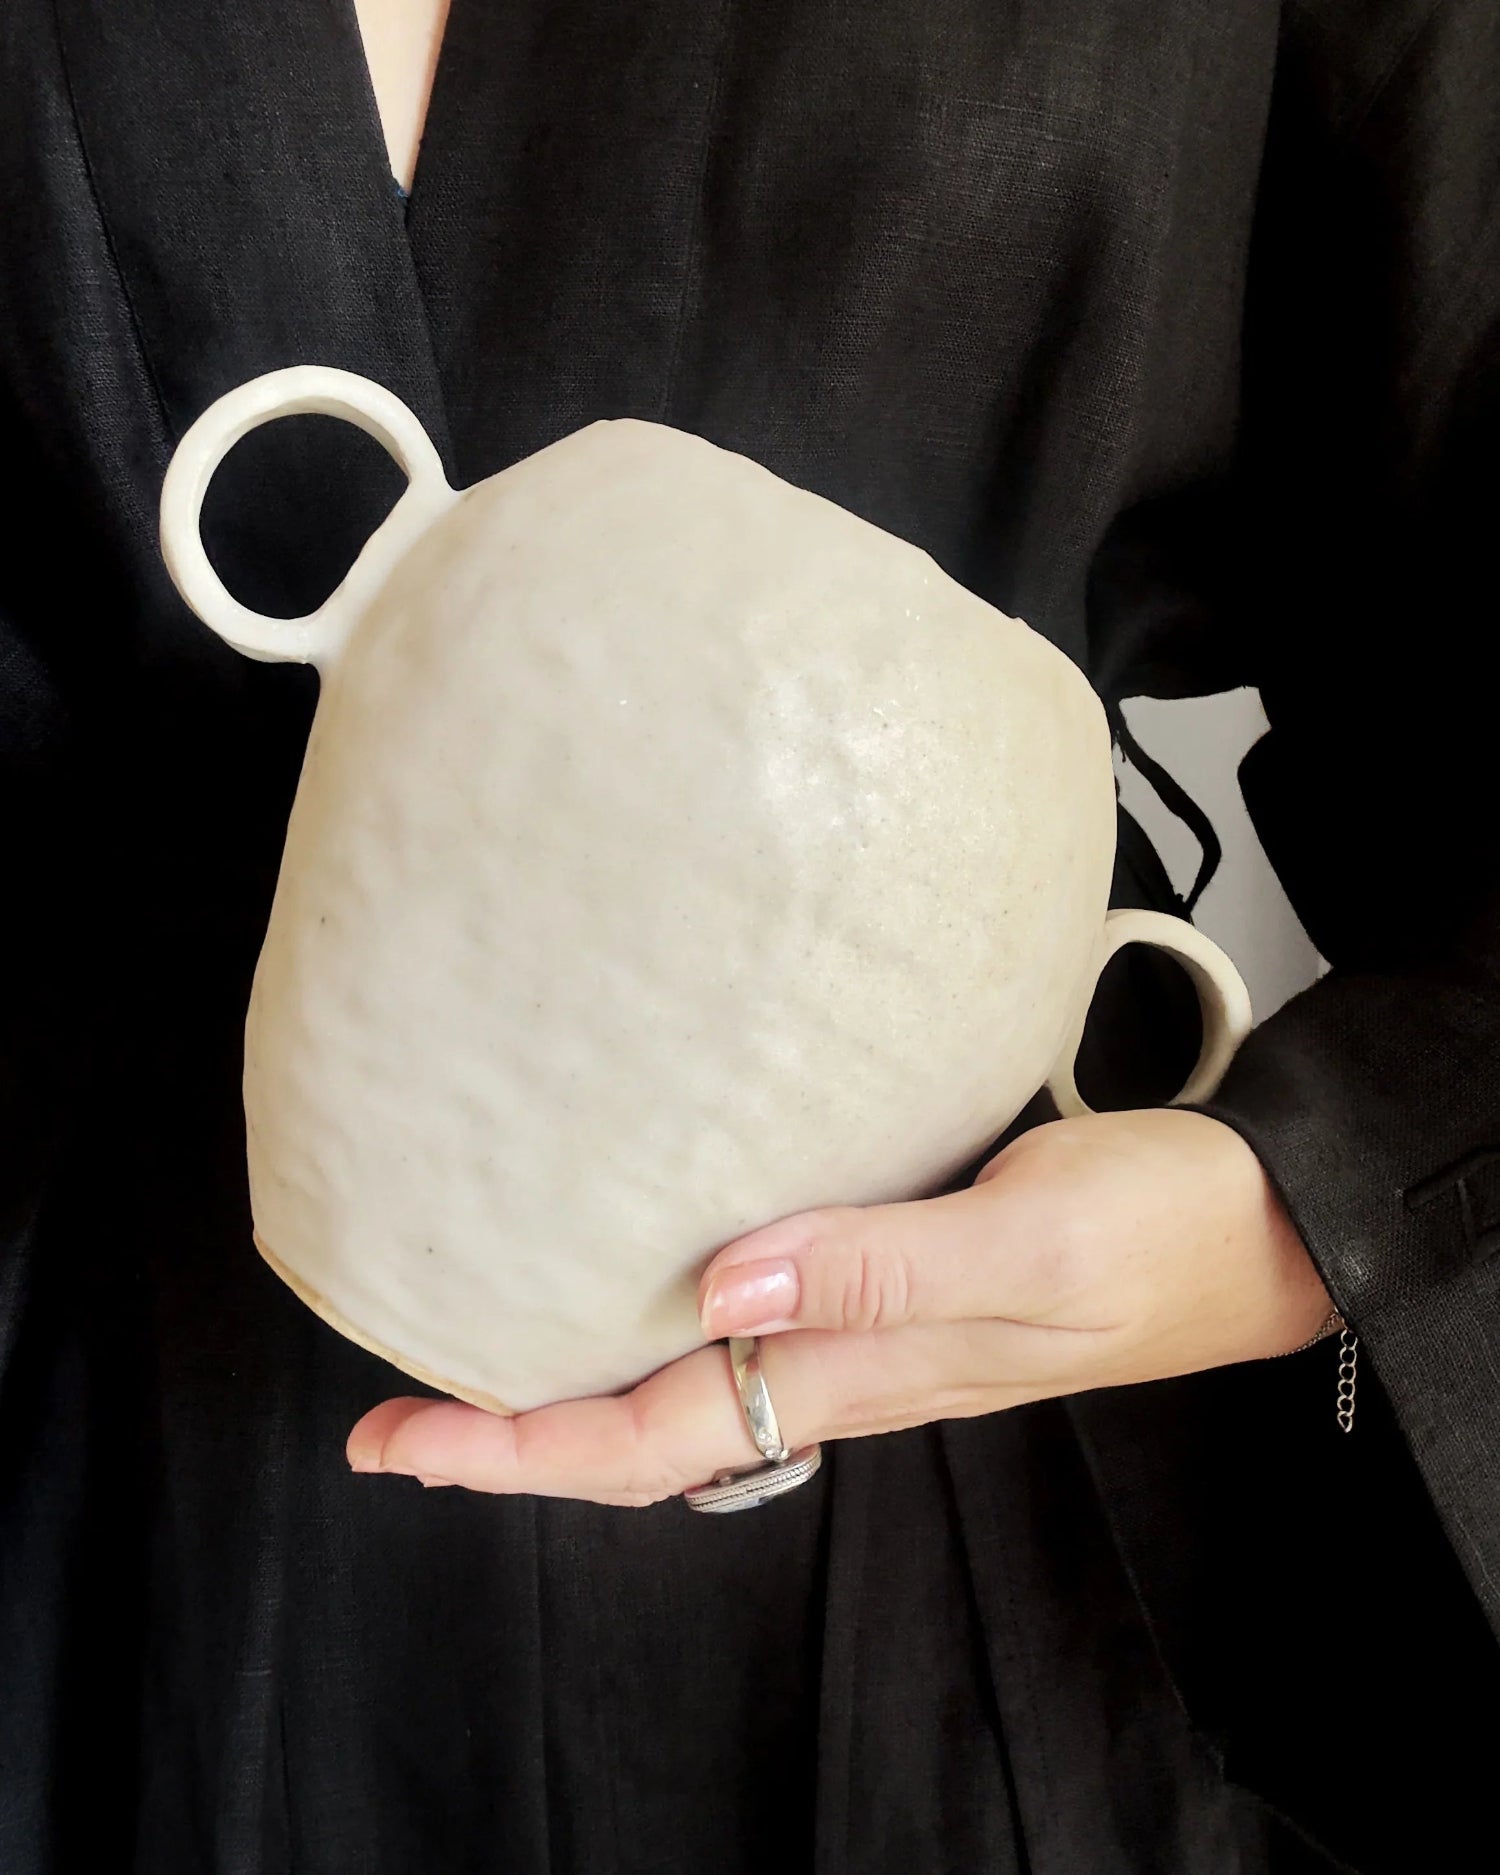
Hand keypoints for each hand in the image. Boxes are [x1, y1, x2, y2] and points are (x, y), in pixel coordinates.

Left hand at [346, 1109, 1332, 1504]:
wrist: (1265, 1228)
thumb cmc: (1165, 1230)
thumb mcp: (1032, 1241)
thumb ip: (881, 1264)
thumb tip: (721, 1282)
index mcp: (865, 1367)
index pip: (652, 1431)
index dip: (518, 1444)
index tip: (398, 1436)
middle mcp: (849, 1362)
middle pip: (646, 1421)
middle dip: (515, 1424)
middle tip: (397, 1403)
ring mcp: (874, 1328)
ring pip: (693, 1377)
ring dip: (579, 1370)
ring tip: (488, 1336)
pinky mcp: (901, 1278)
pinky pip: (759, 1319)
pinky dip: (670, 1309)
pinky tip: (650, 1265)